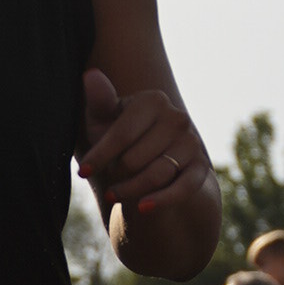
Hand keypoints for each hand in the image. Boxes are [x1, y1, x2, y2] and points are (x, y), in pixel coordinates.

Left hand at [78, 68, 208, 217]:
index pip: (122, 133)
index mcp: (154, 100)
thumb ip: (100, 102)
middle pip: (136, 159)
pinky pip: (183, 188)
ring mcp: (191, 143)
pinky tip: (142, 208)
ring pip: (156, 175)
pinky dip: (162, 200)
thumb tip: (91, 75)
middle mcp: (177, 118)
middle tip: (109, 178)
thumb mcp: (105, 121)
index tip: (82, 170)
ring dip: (131, 190)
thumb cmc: (121, 138)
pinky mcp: (200, 168)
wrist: (152, 162)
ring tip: (114, 194)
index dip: (100, 155)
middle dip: (117, 173)